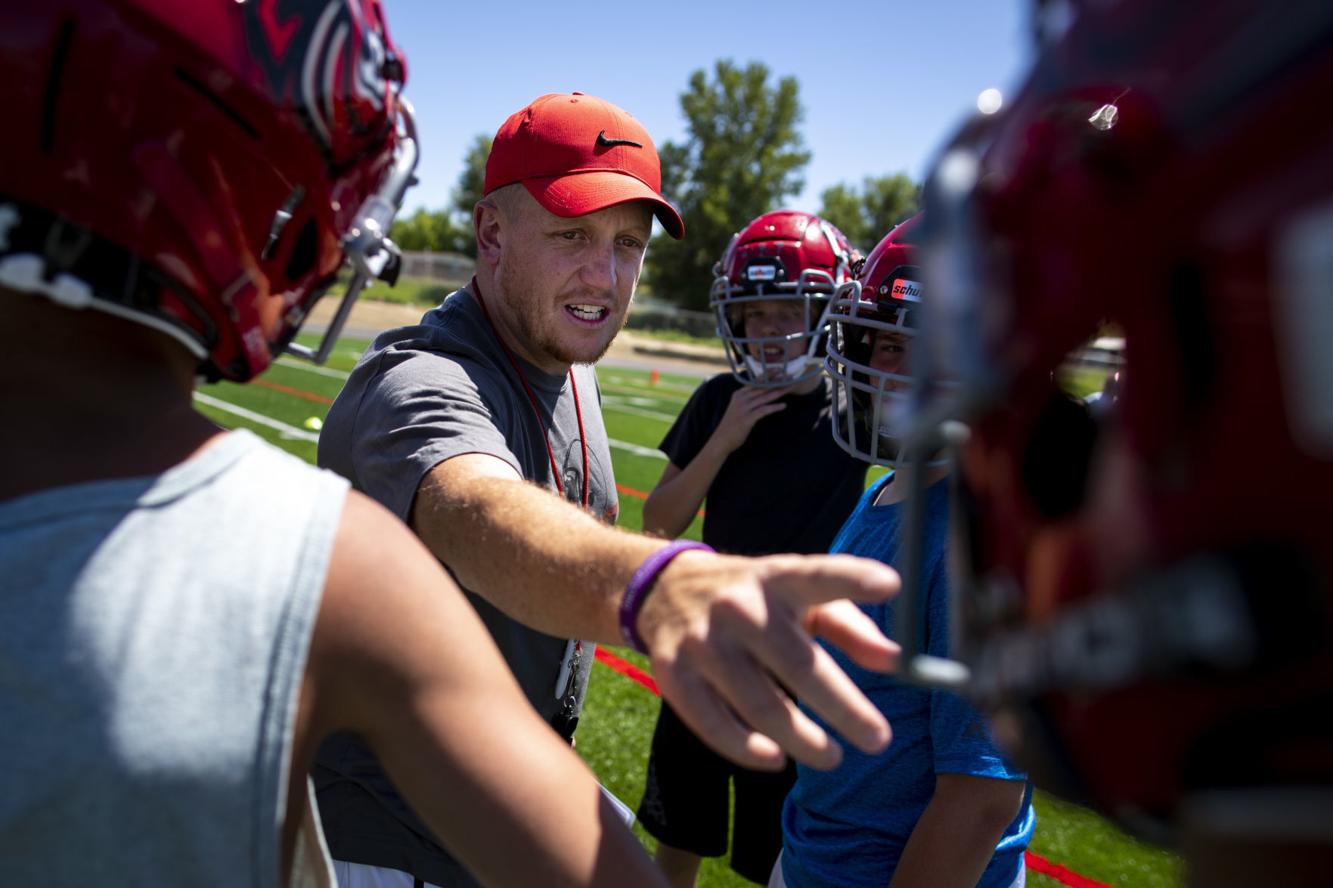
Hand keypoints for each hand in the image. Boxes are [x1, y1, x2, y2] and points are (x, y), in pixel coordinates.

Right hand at [636, 550, 900, 770]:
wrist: (664, 588)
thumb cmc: (754, 597)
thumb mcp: (799, 598)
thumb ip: (849, 626)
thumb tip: (895, 661)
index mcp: (776, 577)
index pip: (817, 576)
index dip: (852, 578)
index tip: (892, 584)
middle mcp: (738, 606)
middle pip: (798, 664)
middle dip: (844, 707)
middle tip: (879, 739)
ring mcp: (702, 640)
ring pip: (760, 705)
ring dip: (803, 739)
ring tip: (833, 757)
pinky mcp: (673, 672)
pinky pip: (712, 723)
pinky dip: (746, 749)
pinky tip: (776, 759)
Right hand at [711, 384, 796, 453]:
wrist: (721, 440)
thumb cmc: (731, 426)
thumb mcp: (737, 409)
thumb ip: (747, 400)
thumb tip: (760, 395)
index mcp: (738, 394)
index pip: (755, 382)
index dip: (768, 376)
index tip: (779, 371)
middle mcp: (740, 399)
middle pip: (762, 388)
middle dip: (776, 382)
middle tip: (790, 377)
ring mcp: (743, 408)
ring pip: (764, 397)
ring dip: (779, 392)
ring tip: (790, 388)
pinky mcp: (747, 418)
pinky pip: (764, 410)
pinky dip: (774, 407)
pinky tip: (783, 406)